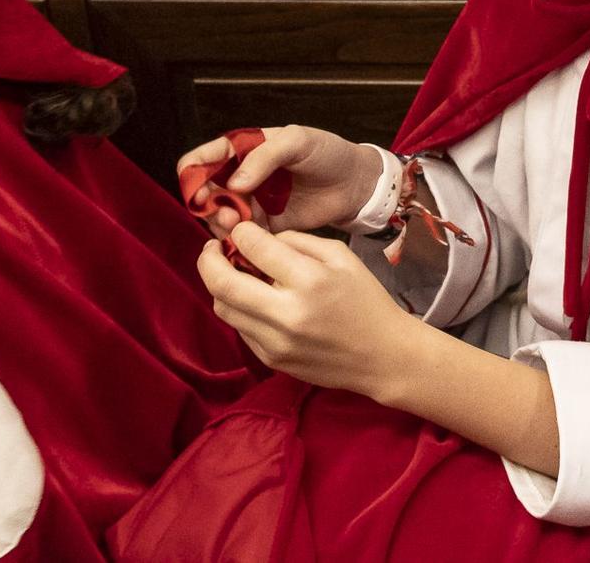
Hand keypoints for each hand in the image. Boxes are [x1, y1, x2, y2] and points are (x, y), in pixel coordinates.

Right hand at [177, 125, 384, 235]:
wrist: (355, 183)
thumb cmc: (328, 153)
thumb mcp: (297, 141)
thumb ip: (265, 156)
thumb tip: (234, 183)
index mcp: (243, 150)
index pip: (202, 159)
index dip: (194, 175)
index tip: (202, 190)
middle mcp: (241, 177)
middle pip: (204, 193)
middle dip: (206, 205)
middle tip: (224, 213)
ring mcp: (251, 203)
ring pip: (218, 217)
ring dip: (221, 224)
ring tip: (238, 225)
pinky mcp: (264, 227)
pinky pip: (240, 237)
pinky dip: (238, 241)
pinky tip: (246, 242)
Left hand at [201, 224, 422, 396]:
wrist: (382, 356)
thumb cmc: (366, 300)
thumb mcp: (342, 257)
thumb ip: (298, 241)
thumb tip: (259, 239)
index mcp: (309, 280)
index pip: (255, 247)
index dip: (240, 232)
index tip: (240, 230)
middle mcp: (287, 313)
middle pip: (222, 283)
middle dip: (208, 259)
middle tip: (211, 247)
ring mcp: (275, 341)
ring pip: (223, 308)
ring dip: (219, 285)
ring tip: (231, 272)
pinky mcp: (270, 359)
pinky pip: (239, 328)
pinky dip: (239, 308)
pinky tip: (254, 299)